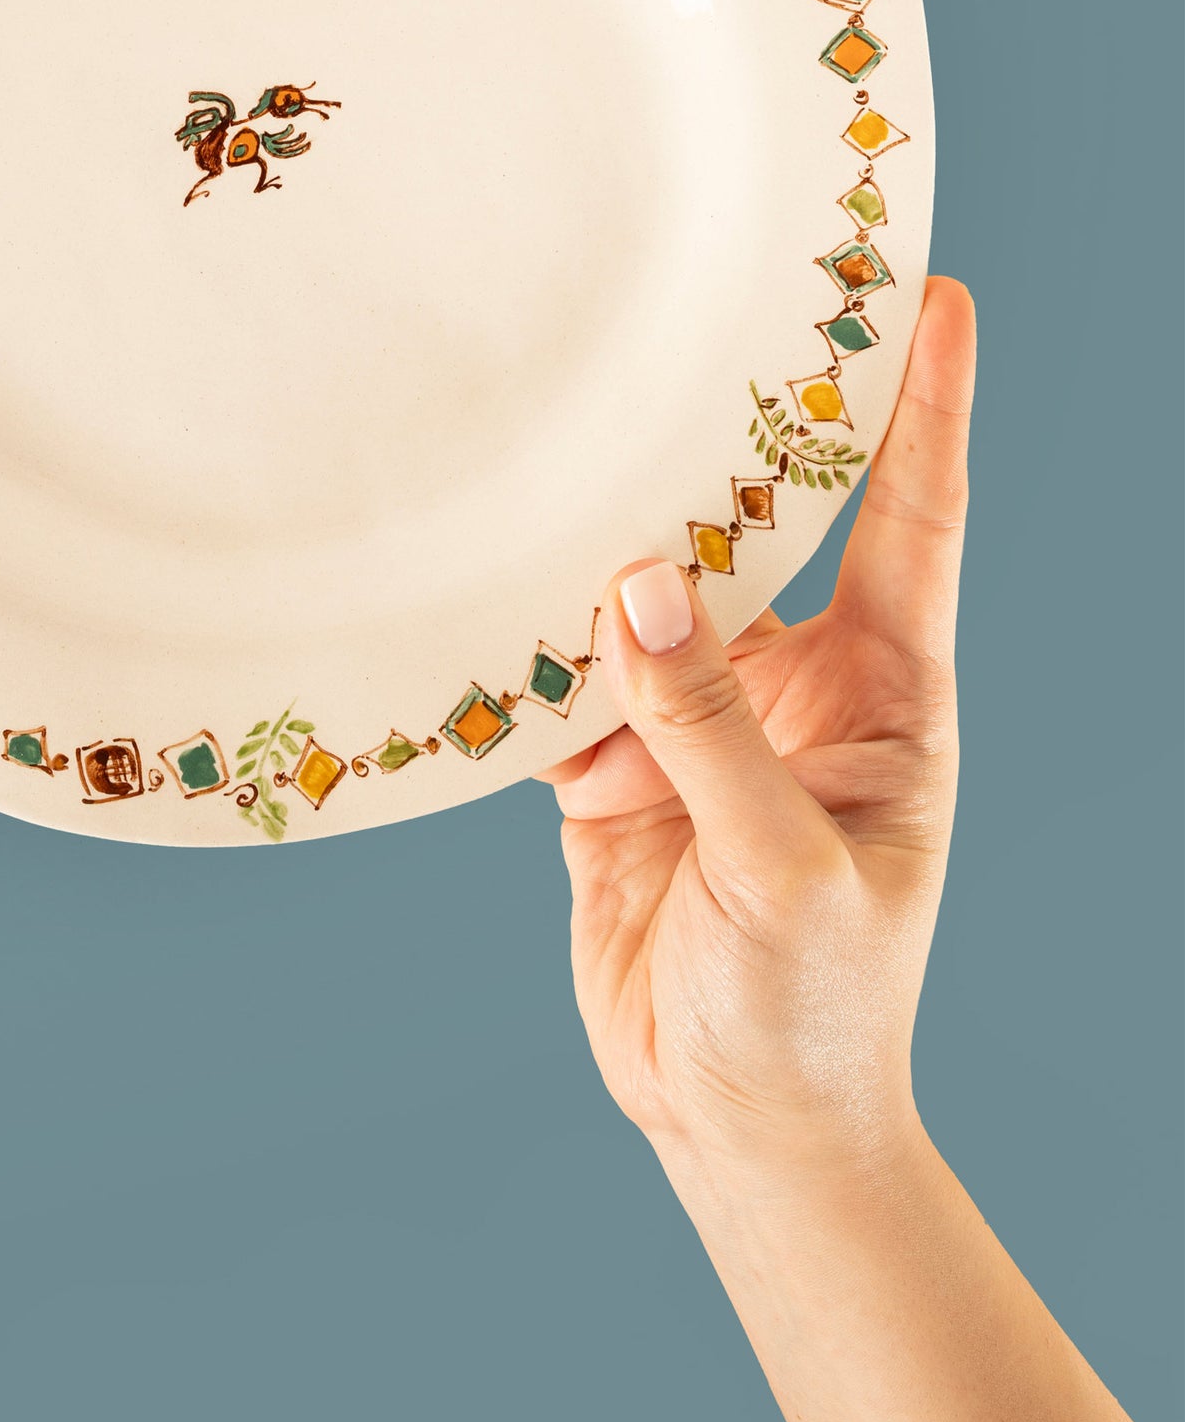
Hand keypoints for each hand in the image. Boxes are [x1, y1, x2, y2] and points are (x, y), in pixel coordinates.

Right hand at [538, 276, 975, 1179]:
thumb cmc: (814, 1009)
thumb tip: (642, 580)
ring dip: (607, 537)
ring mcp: (701, 720)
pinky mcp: (614, 765)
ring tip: (563, 434)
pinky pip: (565, 671)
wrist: (738, 1128)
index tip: (935, 292)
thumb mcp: (786, 872)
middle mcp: (797, 684)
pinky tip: (486, 578)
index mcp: (888, 697)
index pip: (915, 519)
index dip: (927, 405)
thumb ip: (714, 727)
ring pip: (648, 589)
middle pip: (766, 526)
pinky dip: (526, 637)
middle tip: (707, 307)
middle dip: (736, 432)